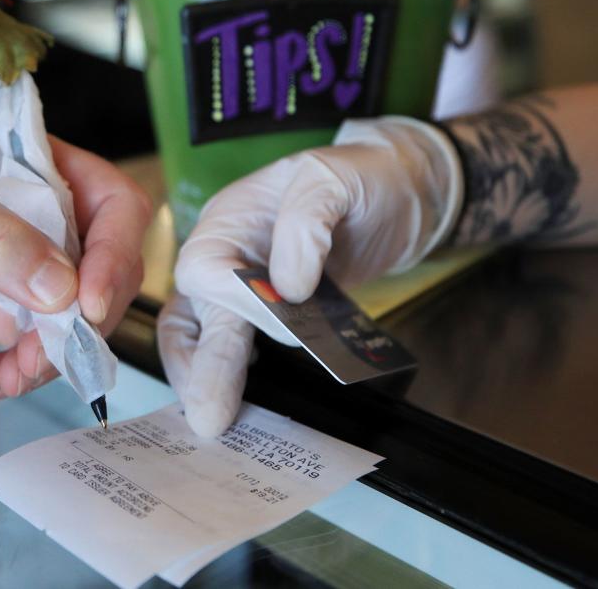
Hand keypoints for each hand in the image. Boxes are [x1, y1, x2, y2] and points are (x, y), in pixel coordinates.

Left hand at [0, 136, 150, 402]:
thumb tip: (62, 288)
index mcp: (31, 170)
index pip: (112, 202)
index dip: (115, 251)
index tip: (88, 302)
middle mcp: (42, 219)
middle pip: (109, 267)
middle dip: (88, 319)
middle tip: (45, 353)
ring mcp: (28, 272)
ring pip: (84, 320)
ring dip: (56, 357)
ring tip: (7, 375)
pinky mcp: (8, 318)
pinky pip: (45, 353)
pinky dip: (26, 376)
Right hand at [158, 117, 460, 435]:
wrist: (403, 192)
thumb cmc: (366, 176)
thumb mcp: (337, 178)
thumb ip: (307, 222)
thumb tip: (288, 286)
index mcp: (232, 216)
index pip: (207, 266)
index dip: (235, 303)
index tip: (282, 325)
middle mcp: (228, 255)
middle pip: (194, 313)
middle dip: (200, 365)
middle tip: (211, 417)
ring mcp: (247, 288)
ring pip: (203, 337)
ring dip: (205, 378)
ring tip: (215, 420)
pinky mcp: (274, 316)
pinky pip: (243, 348)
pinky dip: (239, 378)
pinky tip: (249, 407)